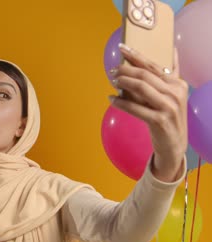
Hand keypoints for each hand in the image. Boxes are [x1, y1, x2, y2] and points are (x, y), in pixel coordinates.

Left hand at [110, 44, 187, 181]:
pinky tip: (111, 99)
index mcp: (178, 83)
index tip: (122, 47)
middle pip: (145, 75)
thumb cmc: (168, 117)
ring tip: (113, 81)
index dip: (136, 55)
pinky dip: (121, 103)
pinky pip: (135, 108)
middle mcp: (176, 93)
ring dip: (123, 83)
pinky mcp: (159, 121)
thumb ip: (170, 75)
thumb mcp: (172, 95)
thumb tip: (173, 49)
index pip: (154, 65)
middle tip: (112, 70)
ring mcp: (169, 107)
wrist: (174, 146)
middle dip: (126, 70)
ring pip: (141, 88)